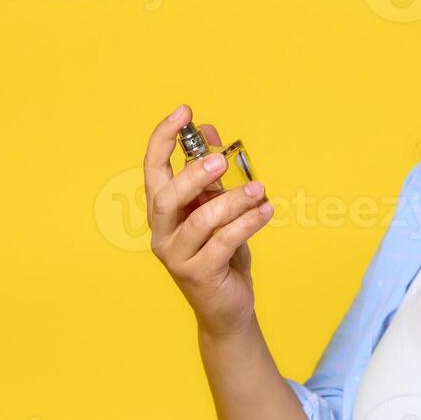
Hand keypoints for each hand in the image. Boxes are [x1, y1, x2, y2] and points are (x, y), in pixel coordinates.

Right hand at [144, 103, 273, 337]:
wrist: (226, 308)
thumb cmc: (221, 254)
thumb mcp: (216, 209)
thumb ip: (210, 175)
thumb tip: (208, 130)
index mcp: (162, 213)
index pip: (153, 169)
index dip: (164, 138)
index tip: (185, 111)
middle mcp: (162, 233)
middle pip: (166, 197)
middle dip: (194, 174)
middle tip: (223, 159)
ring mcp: (177, 257)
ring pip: (200, 220)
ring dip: (233, 200)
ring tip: (260, 190)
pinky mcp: (199, 275)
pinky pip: (224, 242)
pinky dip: (247, 223)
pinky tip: (267, 211)